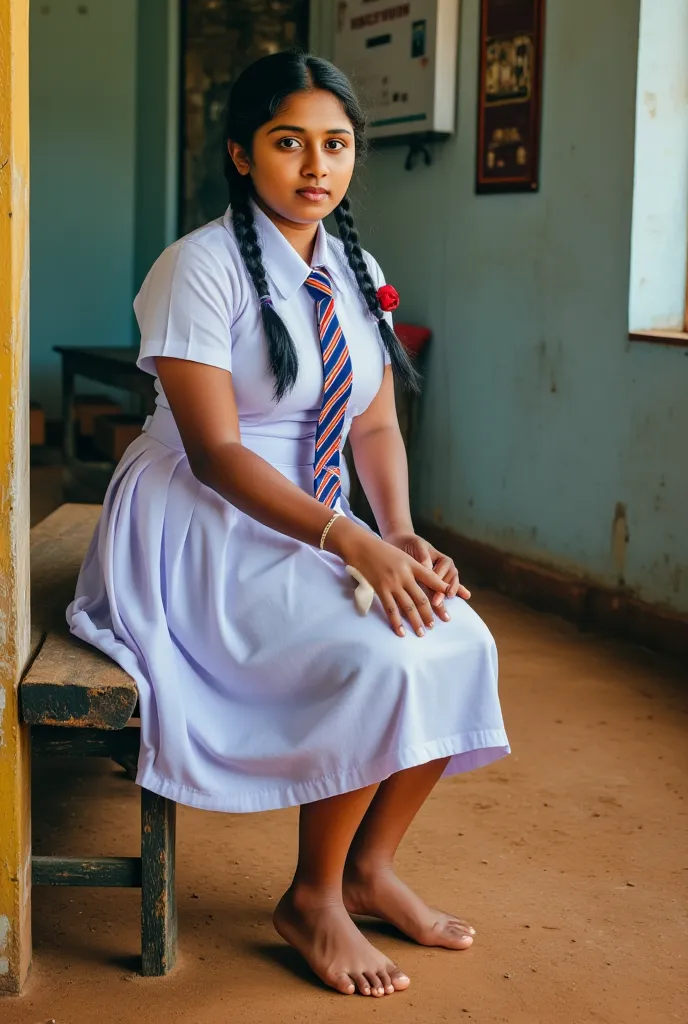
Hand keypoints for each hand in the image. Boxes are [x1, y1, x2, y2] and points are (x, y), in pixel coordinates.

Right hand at [328, 522, 454, 637]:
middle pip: (421, 598)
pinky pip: (391, 609)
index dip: (441, 589)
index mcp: (412, 565)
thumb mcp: (402, 556)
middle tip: (435, 625)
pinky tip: (401, 632)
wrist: (361, 547)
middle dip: (430, 613)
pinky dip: (397, 622)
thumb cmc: (382, 550)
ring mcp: (393, 584)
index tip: (449, 598)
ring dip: (416, 621)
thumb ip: (415, 568)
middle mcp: (405, 575)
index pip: (432, 579)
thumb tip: (428, 579)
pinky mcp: (381, 590)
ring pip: (408, 607)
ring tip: (422, 632)